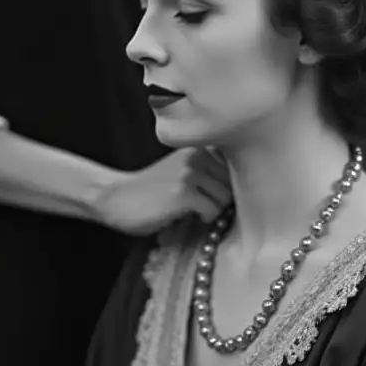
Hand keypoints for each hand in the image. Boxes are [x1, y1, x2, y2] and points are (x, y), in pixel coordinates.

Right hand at [96, 148, 231, 235]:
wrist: (116, 198)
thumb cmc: (152, 190)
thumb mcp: (182, 171)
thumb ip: (209, 170)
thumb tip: (249, 187)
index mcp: (198, 147)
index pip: (237, 167)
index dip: (229, 186)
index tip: (215, 194)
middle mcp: (196, 155)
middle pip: (234, 184)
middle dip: (223, 200)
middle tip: (204, 207)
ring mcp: (190, 172)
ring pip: (225, 198)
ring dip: (214, 210)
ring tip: (195, 210)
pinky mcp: (183, 192)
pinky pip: (212, 210)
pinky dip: (205, 218)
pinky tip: (188, 215)